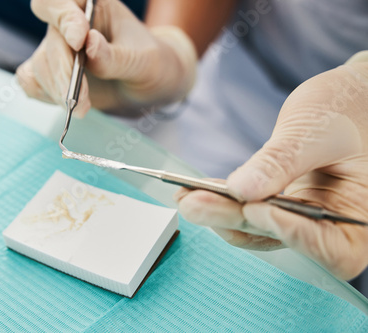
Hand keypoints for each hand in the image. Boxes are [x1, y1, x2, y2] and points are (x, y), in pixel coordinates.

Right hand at [16, 0, 196, 116]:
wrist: (148, 86)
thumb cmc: (150, 64)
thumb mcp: (143, 61)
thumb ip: (115, 56)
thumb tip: (89, 44)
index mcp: (93, 6)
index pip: (58, 1)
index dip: (63, 17)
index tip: (79, 41)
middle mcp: (71, 24)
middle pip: (51, 42)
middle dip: (64, 74)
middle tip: (80, 101)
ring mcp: (58, 49)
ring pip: (40, 65)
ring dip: (57, 90)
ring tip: (81, 109)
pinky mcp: (52, 73)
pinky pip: (31, 80)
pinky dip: (44, 94)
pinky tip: (66, 104)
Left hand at [175, 51, 367, 279]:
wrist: (345, 98)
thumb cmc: (345, 106)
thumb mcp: (316, 130)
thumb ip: (281, 161)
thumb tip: (242, 190)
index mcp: (360, 213)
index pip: (333, 248)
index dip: (292, 235)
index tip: (254, 209)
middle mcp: (332, 223)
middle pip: (282, 237)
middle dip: (235, 219)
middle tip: (194, 205)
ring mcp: (302, 216)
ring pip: (258, 228)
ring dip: (220, 214)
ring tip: (187, 197)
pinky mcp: (279, 205)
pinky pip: (248, 211)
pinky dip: (223, 202)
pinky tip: (194, 192)